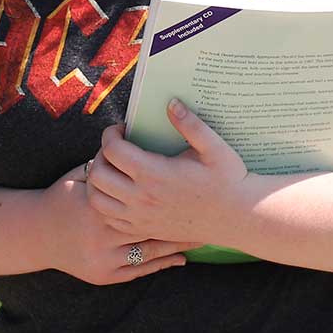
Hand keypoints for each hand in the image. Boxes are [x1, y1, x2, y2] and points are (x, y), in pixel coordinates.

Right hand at [41, 163, 196, 285]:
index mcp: (99, 204)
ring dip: (178, 244)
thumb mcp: (80, 173)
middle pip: (152, 227)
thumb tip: (129, 134)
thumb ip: (104, 160)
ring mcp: (103, 257)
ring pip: (150, 251)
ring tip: (204, 237)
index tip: (193, 185)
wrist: (37, 234)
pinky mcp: (104, 274)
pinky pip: (139, 270)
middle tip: (211, 215)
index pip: (140, 195)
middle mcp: (102, 233)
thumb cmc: (62, 197)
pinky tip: (181, 258)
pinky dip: (162, 264)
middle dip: (181, 221)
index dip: (168, 191)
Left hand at [88, 102, 251, 246]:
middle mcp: (141, 197)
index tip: (121, 129)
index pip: (112, 150)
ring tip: (114, 169)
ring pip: (96, 198)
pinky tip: (120, 191)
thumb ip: (191, 124)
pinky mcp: (143, 229)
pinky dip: (105, 203)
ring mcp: (140, 217)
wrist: (236, 217)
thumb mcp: (215, 148)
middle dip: (100, 155)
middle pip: (97, 174)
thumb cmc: (228, 180)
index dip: (110, 134)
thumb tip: (171, 103)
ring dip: (98, 180)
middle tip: (115, 147)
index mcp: (155, 173)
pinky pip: (108, 218)